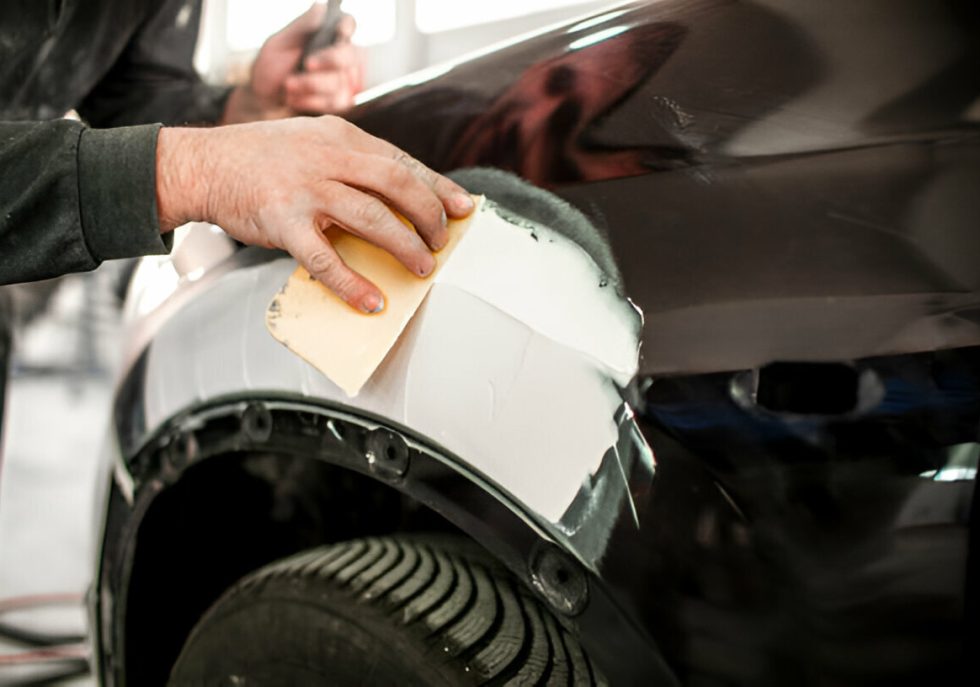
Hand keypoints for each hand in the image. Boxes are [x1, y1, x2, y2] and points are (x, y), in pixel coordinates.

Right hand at [156, 117, 474, 312]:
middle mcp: (328, 157)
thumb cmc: (259, 159)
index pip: (402, 161)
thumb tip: (394, 200)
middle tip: (441, 242)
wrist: (201, 165)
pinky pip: (326, 259)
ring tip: (422, 268)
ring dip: (404, 246)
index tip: (464, 207)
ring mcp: (306, 188)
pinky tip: (372, 300)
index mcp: (341, 137)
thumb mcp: (311, 143)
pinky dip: (353, 284)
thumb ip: (350, 164)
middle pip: (398, 184)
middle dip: (429, 216)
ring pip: (372, 218)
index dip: (438, 186)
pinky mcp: (283, 221)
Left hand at [222, 4, 362, 123]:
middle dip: (330, 60)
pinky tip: (294, 98)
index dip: (347, 26)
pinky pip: (332, 103)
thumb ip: (301, 27)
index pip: (347, 25)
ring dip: (309, 84)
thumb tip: (320, 7)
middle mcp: (337, 57)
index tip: (340, 29)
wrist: (262, 99)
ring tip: (287, 85)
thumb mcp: (279, 43)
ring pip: (337, 82)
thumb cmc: (271, 68)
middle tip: (307, 64)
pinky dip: (309, 101)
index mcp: (326, 36)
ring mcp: (340, 82)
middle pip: (350, 55)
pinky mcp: (337, 104)